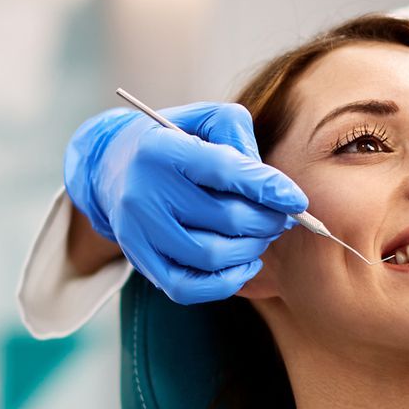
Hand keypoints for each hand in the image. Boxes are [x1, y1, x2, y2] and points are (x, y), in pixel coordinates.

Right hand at [63, 102, 308, 303]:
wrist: (111, 166)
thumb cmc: (171, 140)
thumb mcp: (203, 120)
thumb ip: (239, 137)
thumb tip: (271, 183)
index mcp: (163, 149)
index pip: (224, 170)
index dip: (268, 188)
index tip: (297, 200)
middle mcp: (146, 192)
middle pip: (225, 218)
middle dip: (265, 221)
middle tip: (280, 218)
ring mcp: (139, 231)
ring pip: (211, 256)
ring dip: (250, 250)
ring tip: (261, 236)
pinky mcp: (139, 260)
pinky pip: (188, 288)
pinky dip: (226, 282)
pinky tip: (244, 263)